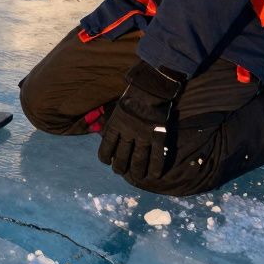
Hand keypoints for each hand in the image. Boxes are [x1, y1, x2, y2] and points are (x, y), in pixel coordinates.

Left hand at [98, 61, 185, 185]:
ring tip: (136, 176)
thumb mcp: (117, 109)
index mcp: (115, 125)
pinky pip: (157, 156)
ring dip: (136, 172)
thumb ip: (113, 124)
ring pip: (138, 161)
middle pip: (121, 158)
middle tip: (121, 171)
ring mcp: (144, 136)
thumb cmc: (132, 96)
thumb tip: (106, 137)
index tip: (108, 162)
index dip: (106, 158)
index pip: (106, 148)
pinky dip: (155, 168)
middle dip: (120, 168)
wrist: (152, 87)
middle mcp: (128, 133)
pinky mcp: (158, 136)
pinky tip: (154, 175)